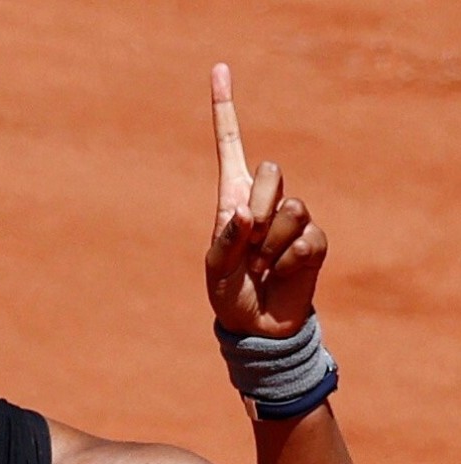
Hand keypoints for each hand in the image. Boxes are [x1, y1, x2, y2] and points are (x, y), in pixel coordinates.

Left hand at [205, 63, 326, 337]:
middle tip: (250, 241)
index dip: (223, 110)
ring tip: (262, 266)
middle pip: (272, 170)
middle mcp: (264, 203)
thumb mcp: (214, 269)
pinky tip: (280, 275)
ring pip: (292, 207)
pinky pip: (307, 239)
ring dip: (272, 243)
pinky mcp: (314, 242)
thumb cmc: (228, 293)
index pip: (230, 147)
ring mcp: (292, 222)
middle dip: (261, 203)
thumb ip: (225, 239)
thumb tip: (245, 212)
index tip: (219, 70)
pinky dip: (288, 262)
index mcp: (232, 199)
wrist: (256, 327)